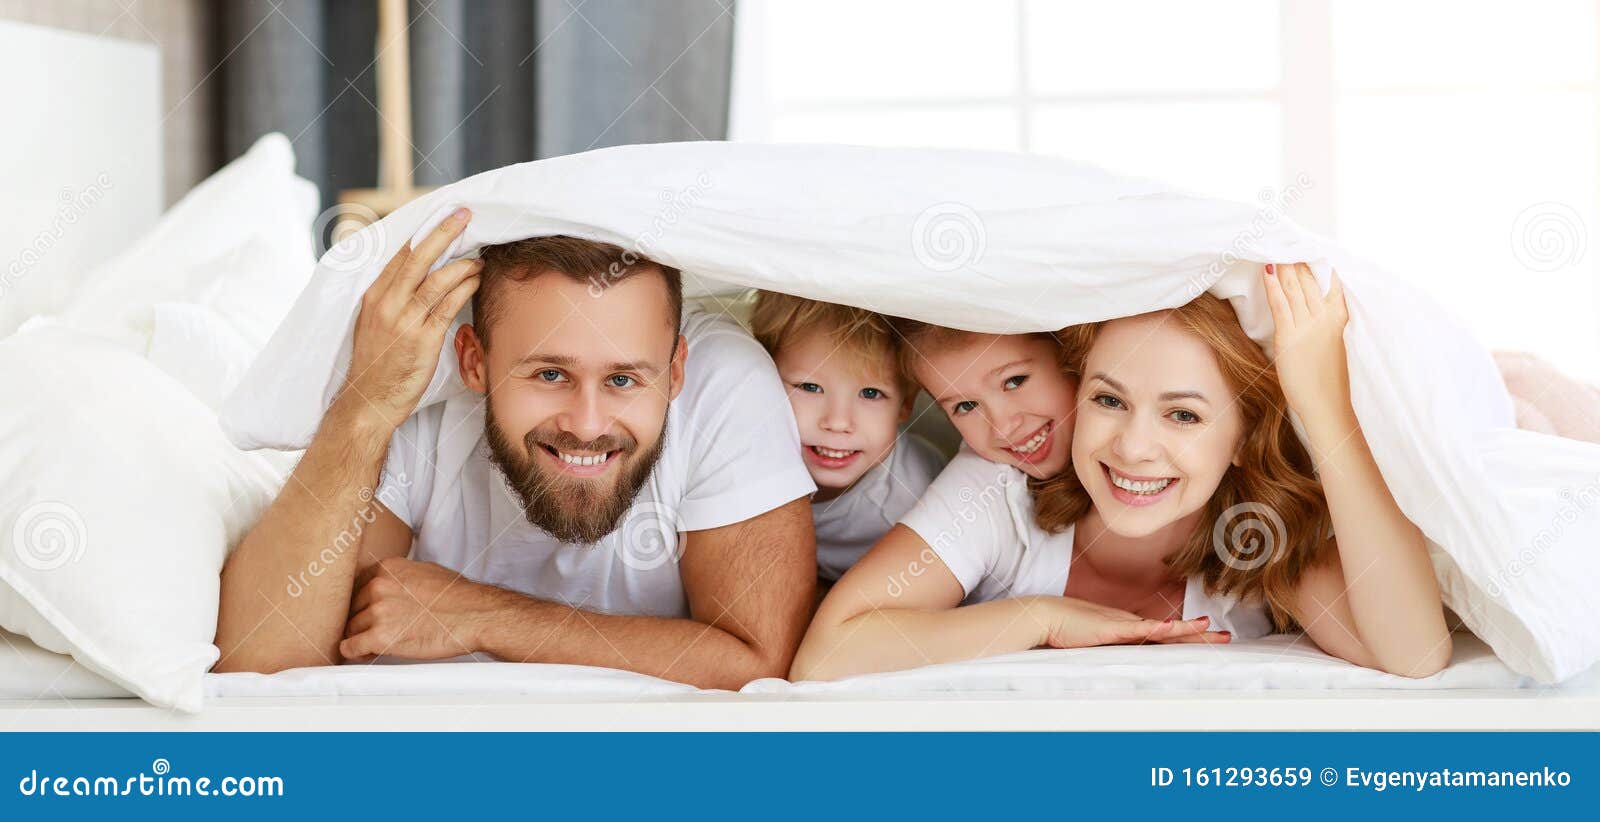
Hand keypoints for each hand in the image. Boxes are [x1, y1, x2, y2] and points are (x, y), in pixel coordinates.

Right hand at [337, 208, 482, 432]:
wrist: (368, 400)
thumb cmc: (376, 362)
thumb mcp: (374, 322)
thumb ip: (391, 297)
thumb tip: (413, 275)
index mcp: (374, 295)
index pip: (401, 254)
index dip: (423, 233)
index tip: (442, 216)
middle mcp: (386, 303)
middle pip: (419, 257)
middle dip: (444, 232)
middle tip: (464, 214)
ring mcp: (404, 321)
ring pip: (436, 280)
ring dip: (462, 263)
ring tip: (480, 255)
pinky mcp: (422, 340)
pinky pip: (447, 306)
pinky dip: (464, 288)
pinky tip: (476, 279)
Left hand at [340, 557, 490, 660]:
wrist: (474, 615)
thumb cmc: (458, 597)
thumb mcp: (426, 571)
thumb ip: (401, 576)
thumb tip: (390, 585)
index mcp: (388, 568)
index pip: (358, 585)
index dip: (363, 601)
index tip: (368, 611)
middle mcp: (378, 586)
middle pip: (353, 607)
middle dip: (361, 619)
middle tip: (374, 630)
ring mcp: (377, 611)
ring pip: (351, 628)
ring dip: (360, 637)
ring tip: (374, 644)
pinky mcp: (380, 637)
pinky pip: (350, 647)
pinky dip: (354, 653)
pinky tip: (364, 653)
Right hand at [1038, 596, 1229, 648]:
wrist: (1045, 615)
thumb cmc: (1064, 627)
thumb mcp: (1092, 639)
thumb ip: (1108, 645)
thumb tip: (1121, 655)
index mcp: (1127, 627)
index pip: (1163, 633)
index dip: (1186, 635)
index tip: (1206, 635)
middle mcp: (1130, 623)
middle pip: (1170, 631)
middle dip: (1198, 635)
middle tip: (1225, 638)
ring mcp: (1122, 625)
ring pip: (1161, 629)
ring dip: (1186, 630)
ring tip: (1209, 630)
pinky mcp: (1110, 629)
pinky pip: (1137, 630)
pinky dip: (1155, 629)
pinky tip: (1170, 629)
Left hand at [1263, 262, 1349, 418]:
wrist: (1328, 405)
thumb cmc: (1329, 381)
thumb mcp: (1333, 346)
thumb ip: (1324, 326)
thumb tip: (1308, 313)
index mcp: (1339, 318)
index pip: (1330, 283)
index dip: (1318, 264)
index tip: (1309, 247)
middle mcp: (1325, 318)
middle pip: (1309, 281)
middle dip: (1297, 260)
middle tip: (1285, 241)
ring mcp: (1308, 326)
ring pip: (1295, 288)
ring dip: (1284, 267)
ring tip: (1274, 248)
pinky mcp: (1290, 337)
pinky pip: (1281, 304)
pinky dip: (1273, 285)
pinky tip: (1267, 271)